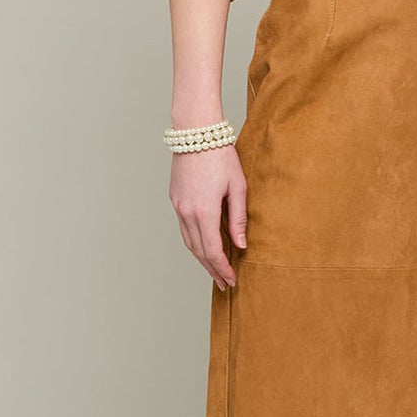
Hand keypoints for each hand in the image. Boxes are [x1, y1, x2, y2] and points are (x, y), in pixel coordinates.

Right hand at [170, 143, 246, 288]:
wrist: (195, 132)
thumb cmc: (221, 156)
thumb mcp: (238, 187)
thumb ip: (239, 218)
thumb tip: (241, 245)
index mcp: (204, 211)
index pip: (213, 250)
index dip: (222, 269)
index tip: (231, 281)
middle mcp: (187, 212)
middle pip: (198, 251)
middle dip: (212, 269)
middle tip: (223, 284)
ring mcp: (178, 206)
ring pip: (188, 241)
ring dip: (201, 258)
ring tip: (214, 270)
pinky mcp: (175, 199)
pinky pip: (184, 228)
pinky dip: (194, 242)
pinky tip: (203, 247)